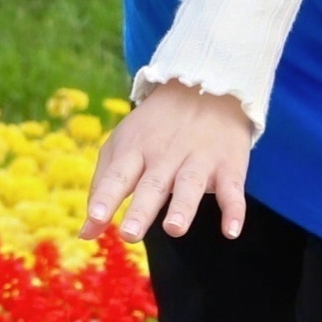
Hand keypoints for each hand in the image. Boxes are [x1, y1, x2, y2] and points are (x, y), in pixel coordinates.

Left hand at [87, 83, 255, 239]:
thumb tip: (86, 234)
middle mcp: (165, 155)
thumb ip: (103, 189)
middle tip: (130, 234)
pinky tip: (231, 230)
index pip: (117, 176)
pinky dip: (234, 210)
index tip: (95, 220)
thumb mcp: (122, 147)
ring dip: (183, 207)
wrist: (205, 87)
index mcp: (135, 150)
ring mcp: (198, 160)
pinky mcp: (229, 167)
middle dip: (141, 209)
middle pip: (152, 184)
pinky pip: (232, 190)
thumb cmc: (154, 129)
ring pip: (190, 184)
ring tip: (174, 229)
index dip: (105, 197)